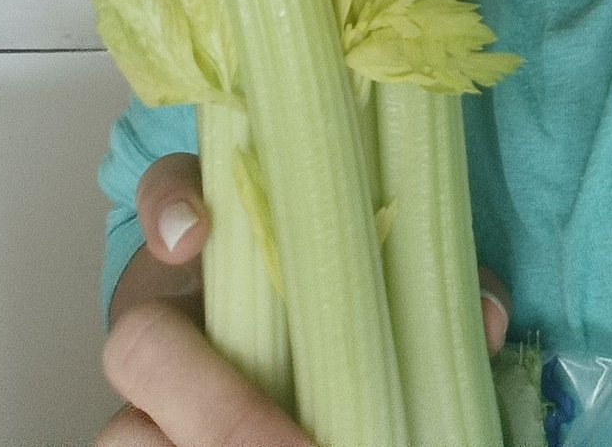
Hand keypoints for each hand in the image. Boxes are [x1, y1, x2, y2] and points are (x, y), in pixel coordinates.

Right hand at [96, 153, 510, 444]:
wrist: (286, 354)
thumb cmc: (333, 292)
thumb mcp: (375, 270)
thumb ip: (423, 278)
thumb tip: (485, 313)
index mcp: (212, 241)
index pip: (166, 191)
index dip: (169, 206)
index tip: (200, 233)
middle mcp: (159, 311)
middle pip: (134, 344)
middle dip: (216, 407)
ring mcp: (144, 392)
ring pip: (125, 435)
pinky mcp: (151, 441)